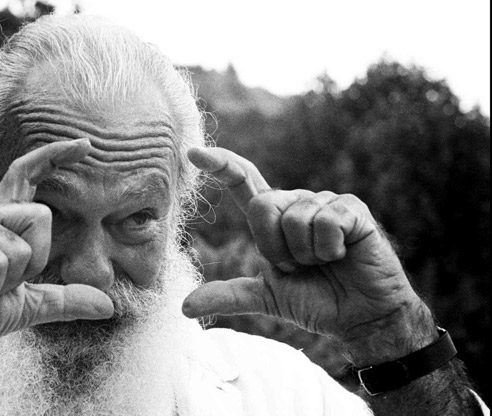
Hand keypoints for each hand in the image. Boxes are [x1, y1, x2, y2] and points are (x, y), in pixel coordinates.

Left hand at [182, 147, 434, 362]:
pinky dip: (330, 248)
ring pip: (295, 218)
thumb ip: (228, 296)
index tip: (193, 153)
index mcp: (273, 219)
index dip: (220, 166)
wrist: (361, 317)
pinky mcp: (351, 207)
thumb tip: (185, 308)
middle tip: (298, 266)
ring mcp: (324, 202)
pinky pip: (325, 221)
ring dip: (306, 253)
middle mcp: (296, 203)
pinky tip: (343, 253)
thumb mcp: (266, 297)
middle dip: (276, 247)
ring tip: (324, 261)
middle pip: (263, 205)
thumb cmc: (317, 302)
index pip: (242, 182)